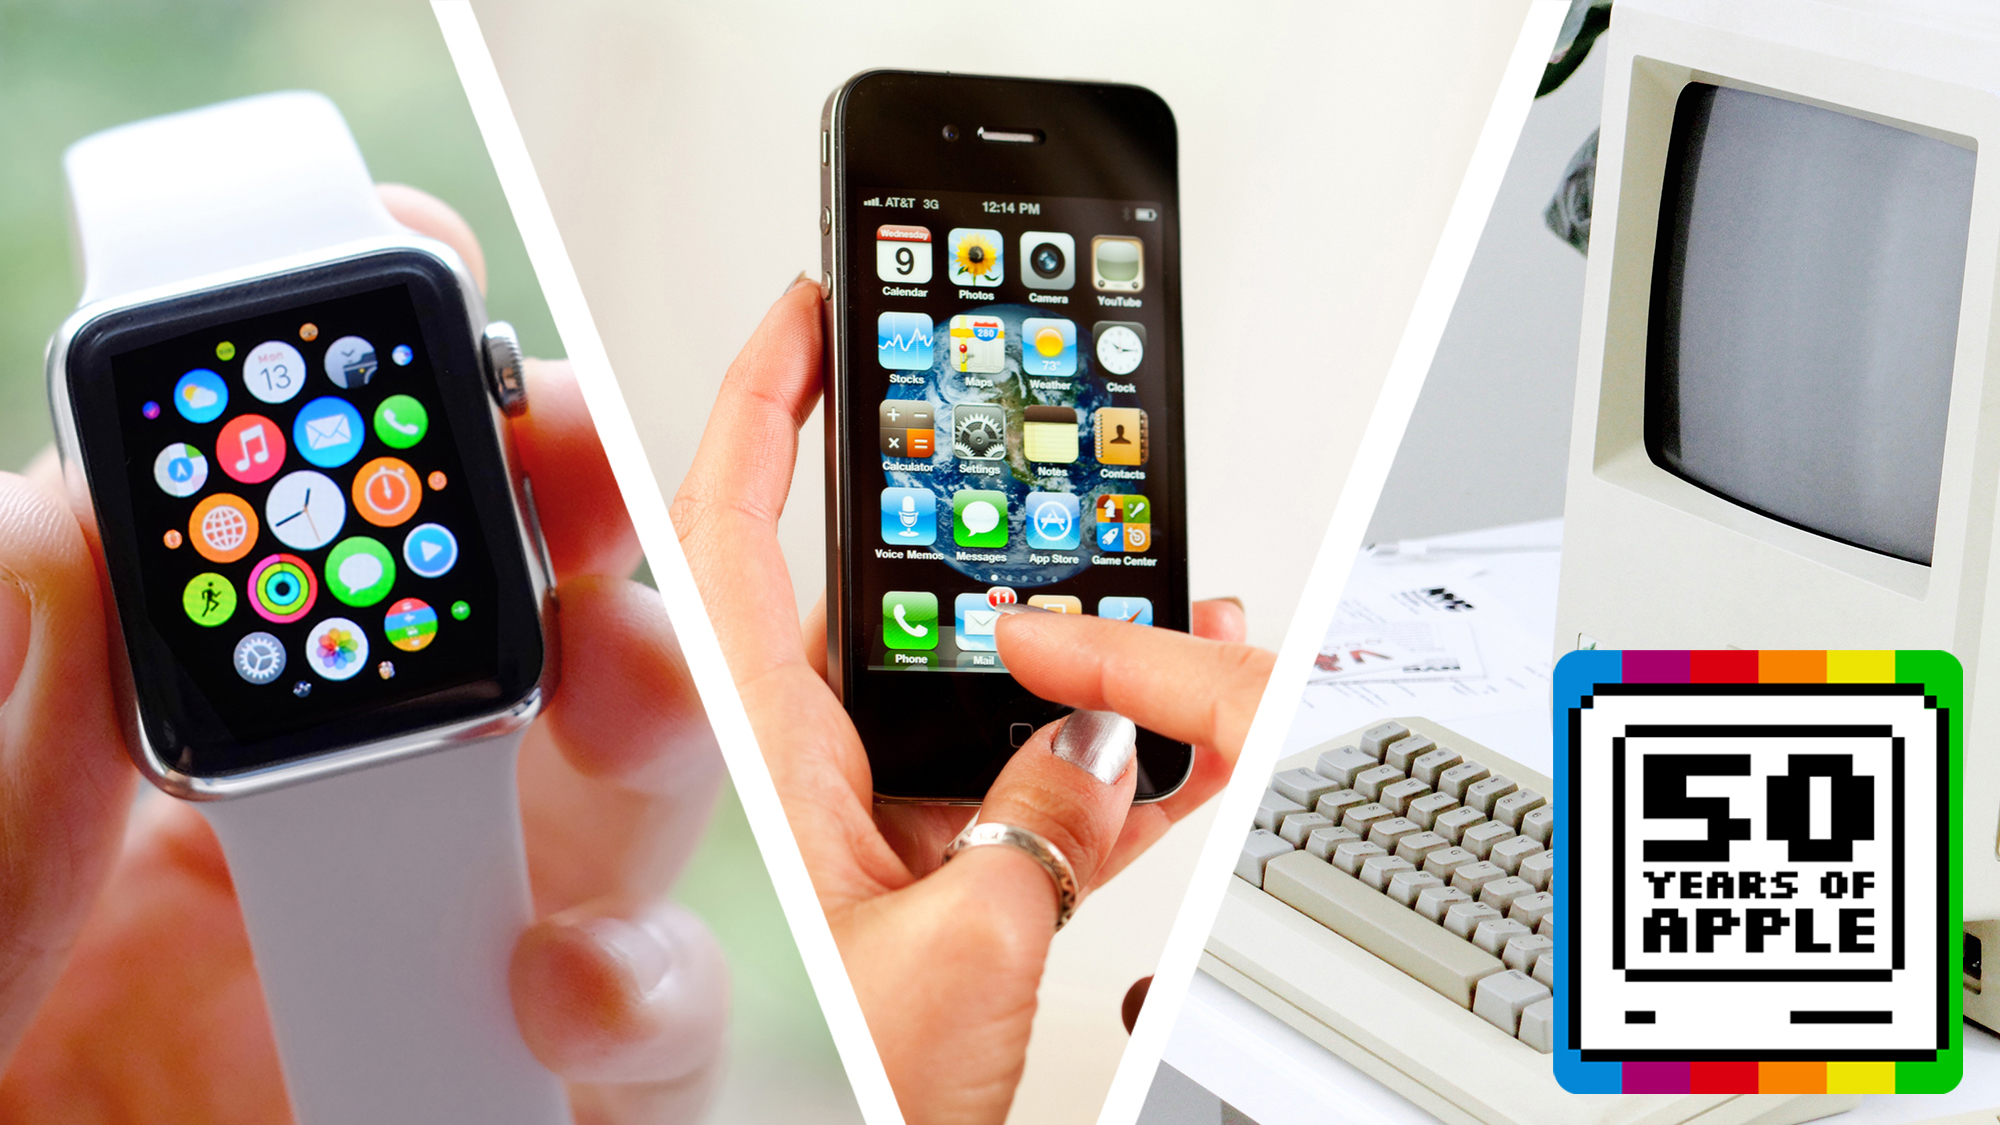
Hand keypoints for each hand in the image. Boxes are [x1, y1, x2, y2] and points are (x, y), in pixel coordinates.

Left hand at [0, 186, 728, 1124]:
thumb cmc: (8, 1085)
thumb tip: (70, 520)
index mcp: (199, 748)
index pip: (320, 539)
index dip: (383, 399)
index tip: (413, 289)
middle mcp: (359, 824)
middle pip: (528, 609)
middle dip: (579, 501)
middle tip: (568, 465)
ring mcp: (467, 950)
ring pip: (643, 785)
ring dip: (665, 703)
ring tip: (627, 695)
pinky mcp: (549, 1087)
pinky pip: (659, 1024)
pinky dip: (652, 987)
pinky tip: (566, 990)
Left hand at [672, 277, 1275, 1123]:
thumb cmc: (834, 1124)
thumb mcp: (953, 957)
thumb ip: (1043, 826)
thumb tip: (1104, 742)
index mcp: (752, 766)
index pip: (725, 532)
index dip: (761, 403)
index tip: (811, 310)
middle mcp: (790, 784)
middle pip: (856, 599)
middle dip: (947, 528)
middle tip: (1019, 469)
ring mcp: (852, 837)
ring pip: (947, 699)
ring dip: (1048, 663)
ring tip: (1152, 618)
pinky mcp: (910, 896)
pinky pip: (1001, 795)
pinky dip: (1088, 773)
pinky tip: (1170, 748)